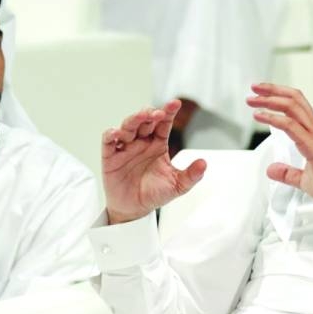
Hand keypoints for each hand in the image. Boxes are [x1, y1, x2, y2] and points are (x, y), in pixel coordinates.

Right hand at [102, 100, 206, 224]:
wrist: (135, 210)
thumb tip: (203, 164)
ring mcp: (126, 147)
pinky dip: (111, 134)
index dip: (168, 112)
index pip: (163, 123)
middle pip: (144, 120)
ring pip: (128, 126)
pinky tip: (116, 133)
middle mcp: (142, 142)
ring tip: (142, 117)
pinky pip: (108, 141)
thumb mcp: (177, 186)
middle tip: (157, 113)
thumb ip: (191, 175)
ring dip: (134, 119)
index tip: (175, 103)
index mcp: (158, 144)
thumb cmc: (155, 194)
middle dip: (150, 113)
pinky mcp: (110, 157)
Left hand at [248, 83, 312, 209]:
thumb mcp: (304, 179)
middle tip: (254, 89)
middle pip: (294, 100)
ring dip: (270, 101)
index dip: (279, 95)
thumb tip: (272, 169)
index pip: (297, 105)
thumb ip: (288, 173)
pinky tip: (261, 116)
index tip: (261, 93)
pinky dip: (273, 118)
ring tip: (253, 100)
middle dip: (272, 91)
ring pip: (292, 108)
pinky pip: (291, 126)